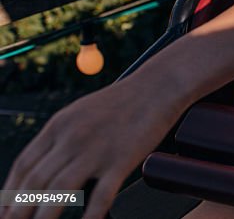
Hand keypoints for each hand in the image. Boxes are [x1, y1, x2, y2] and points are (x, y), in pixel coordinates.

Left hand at [1, 78, 184, 218]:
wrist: (159, 85)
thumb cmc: (123, 101)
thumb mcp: (81, 113)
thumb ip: (60, 138)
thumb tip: (40, 169)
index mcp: (59, 125)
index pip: (23, 166)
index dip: (8, 193)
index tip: (3, 212)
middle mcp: (73, 137)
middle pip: (35, 181)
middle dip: (18, 211)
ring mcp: (97, 149)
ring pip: (59, 190)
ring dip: (43, 216)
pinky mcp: (123, 158)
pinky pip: (102, 194)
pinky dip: (90, 215)